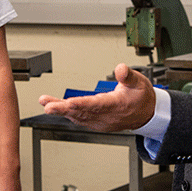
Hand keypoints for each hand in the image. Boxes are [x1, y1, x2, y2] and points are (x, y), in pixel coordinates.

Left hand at [39, 64, 155, 131]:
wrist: (146, 114)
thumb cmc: (140, 97)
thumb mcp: (139, 82)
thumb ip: (128, 75)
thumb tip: (120, 68)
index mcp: (117, 105)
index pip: (97, 105)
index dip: (82, 105)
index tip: (69, 103)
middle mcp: (106, 116)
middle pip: (82, 112)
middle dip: (64, 109)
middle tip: (48, 106)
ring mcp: (100, 121)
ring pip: (77, 116)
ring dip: (61, 110)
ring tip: (45, 103)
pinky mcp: (95, 122)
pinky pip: (78, 118)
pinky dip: (66, 113)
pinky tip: (54, 107)